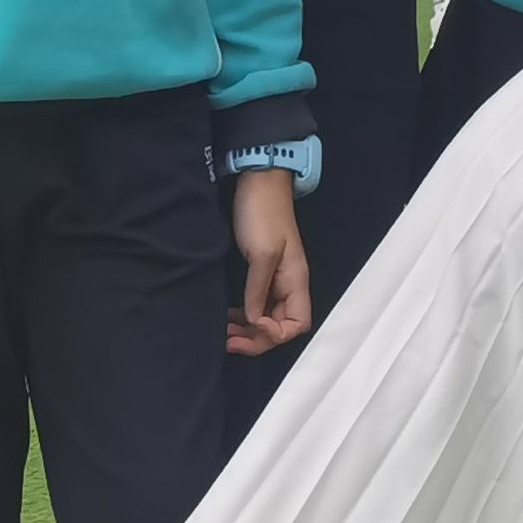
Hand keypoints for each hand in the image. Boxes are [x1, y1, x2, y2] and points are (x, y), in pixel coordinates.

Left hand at [224, 169, 311, 355]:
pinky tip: (228, 315)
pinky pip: (258, 303)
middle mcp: (289, 284)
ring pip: (268, 317)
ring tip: (225, 332)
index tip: (251, 325)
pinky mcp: (261, 270)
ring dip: (249, 329)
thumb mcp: (261, 253)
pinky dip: (245, 314)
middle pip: (282, 326)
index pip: (298, 324)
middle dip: (258, 338)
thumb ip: (258, 289)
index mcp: (296, 280)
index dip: (275, 334)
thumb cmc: (263, 214)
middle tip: (229, 340)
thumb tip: (254, 319)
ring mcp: (275, 278)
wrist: (257, 182)